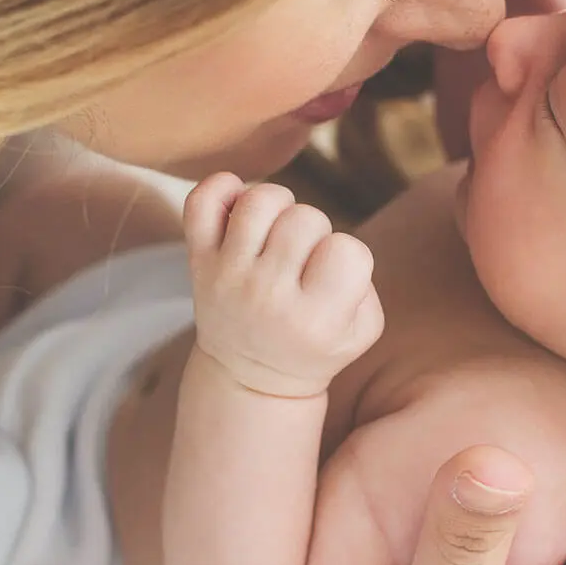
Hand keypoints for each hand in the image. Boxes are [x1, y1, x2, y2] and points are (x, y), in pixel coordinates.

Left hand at [182, 174, 384, 399]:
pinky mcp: (200, 262)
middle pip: (306, 218)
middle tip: (304, 259)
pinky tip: (240, 206)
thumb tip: (330, 243)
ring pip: (260, 199)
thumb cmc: (312, 347)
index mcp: (314, 320)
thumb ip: (365, 285)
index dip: (348, 255)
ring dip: (279, 206)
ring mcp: (229, 276)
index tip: (333, 276)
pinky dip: (221, 187)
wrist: (249, 378)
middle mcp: (267, 296)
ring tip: (278, 232)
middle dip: (314, 232)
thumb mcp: (360, 334)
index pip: (349, 249)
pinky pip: (202, 201)